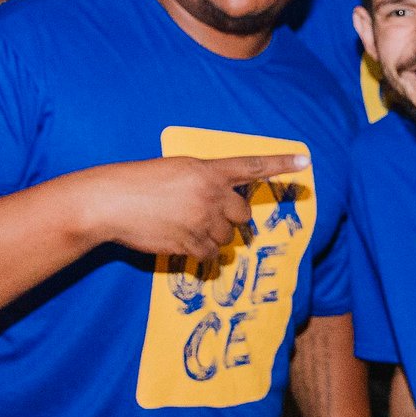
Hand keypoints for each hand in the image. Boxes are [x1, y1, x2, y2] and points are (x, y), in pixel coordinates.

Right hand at [80, 153, 308, 257]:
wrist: (109, 201)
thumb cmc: (138, 183)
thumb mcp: (176, 170)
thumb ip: (204, 182)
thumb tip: (223, 205)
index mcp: (208, 170)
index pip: (251, 165)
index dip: (280, 163)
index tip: (306, 161)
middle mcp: (211, 194)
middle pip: (242, 215)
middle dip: (229, 219)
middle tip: (204, 216)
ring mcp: (202, 219)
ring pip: (227, 238)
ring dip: (212, 237)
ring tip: (183, 227)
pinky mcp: (191, 242)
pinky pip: (211, 255)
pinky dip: (200, 254)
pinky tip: (181, 242)